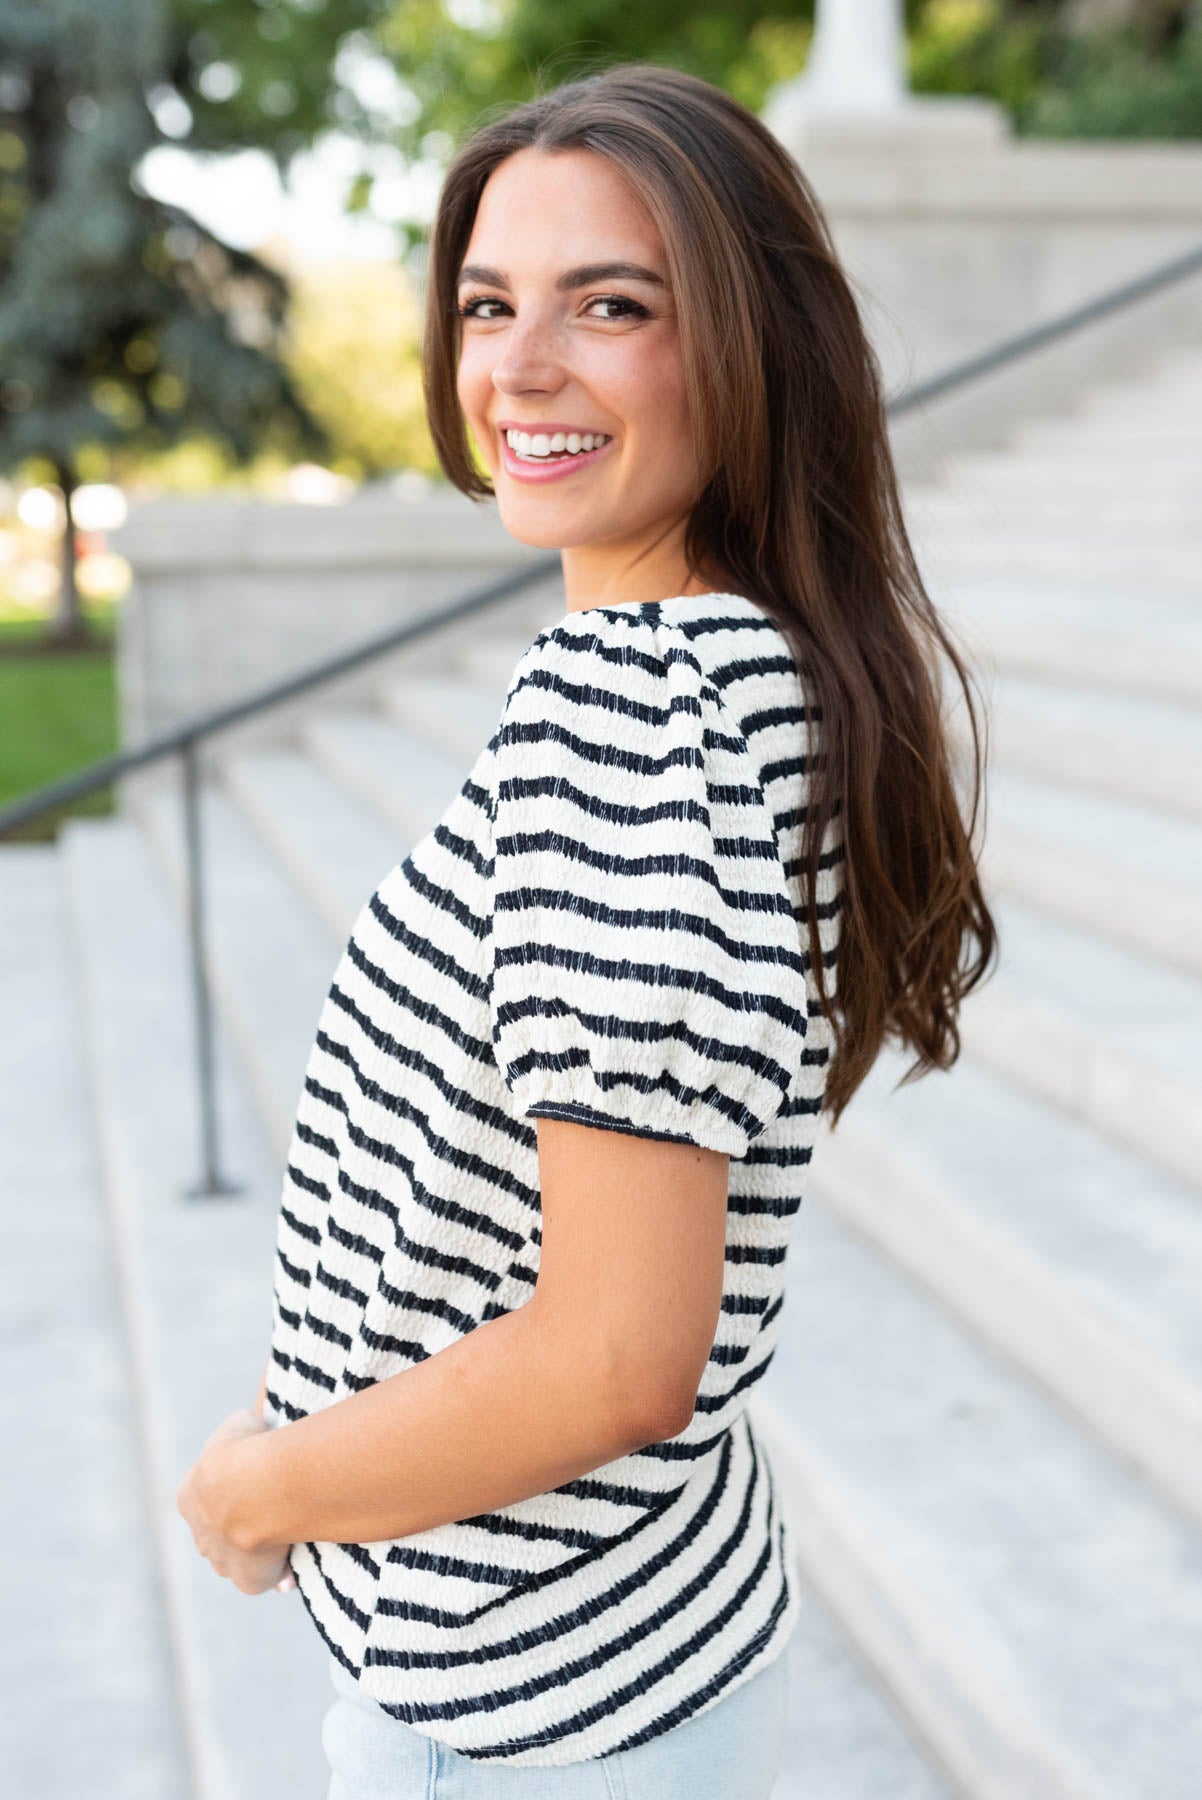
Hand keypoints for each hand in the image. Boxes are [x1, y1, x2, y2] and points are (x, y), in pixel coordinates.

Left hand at [177, 1407, 295, 1595]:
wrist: (259, 1483)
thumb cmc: (251, 1447)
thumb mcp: (242, 1424)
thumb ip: (245, 1434)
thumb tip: (256, 1432)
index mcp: (189, 1496)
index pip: (207, 1500)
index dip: (231, 1495)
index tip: (256, 1488)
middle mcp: (200, 1533)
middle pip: (218, 1535)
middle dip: (240, 1527)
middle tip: (271, 1512)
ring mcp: (221, 1560)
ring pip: (235, 1560)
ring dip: (255, 1553)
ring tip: (285, 1537)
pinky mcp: (247, 1579)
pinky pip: (262, 1581)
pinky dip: (277, 1575)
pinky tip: (292, 1565)